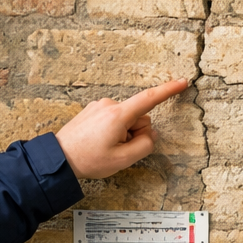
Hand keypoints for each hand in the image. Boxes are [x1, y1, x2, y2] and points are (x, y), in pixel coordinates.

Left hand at [55, 78, 188, 179]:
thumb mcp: (123, 160)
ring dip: (123, 133)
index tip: (182, 83)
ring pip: (127, 119)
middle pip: (139, 117)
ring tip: (106, 146)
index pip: (149, 99)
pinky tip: (99, 141)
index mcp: (118, 115)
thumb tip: (151, 135)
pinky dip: (113, 130)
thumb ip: (145, 146)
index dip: (168, 91)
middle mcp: (109, 105)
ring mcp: (100, 106)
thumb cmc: (88, 159)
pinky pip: (114, 119)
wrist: (59, 158)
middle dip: (135, 133)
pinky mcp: (93, 110)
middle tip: (118, 149)